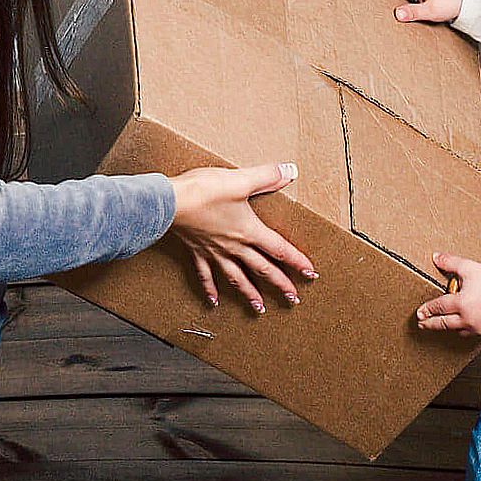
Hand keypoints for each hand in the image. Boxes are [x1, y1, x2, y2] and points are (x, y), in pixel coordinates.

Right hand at [168, 162, 316, 313]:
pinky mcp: (197, 251)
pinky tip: (213, 302)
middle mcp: (234, 246)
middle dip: (280, 284)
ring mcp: (215, 251)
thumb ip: (267, 176)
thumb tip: (291, 171)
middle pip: (262, 269)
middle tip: (293, 299)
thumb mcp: (240, 179)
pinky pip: (205, 275)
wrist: (170, 202)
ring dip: (250, 294)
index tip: (310, 274)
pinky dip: (210, 289)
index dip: (297, 261)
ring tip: (260, 308)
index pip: (279, 249)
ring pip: (237, 278)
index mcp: (248, 230)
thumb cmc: (204, 191)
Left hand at [417, 251, 480, 336]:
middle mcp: (468, 318)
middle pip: (443, 323)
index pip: (438, 308)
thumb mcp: (468, 268)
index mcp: (460, 303)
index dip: (427, 310)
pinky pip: (471, 333)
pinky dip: (464, 329)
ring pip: (457, 330)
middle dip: (430, 324)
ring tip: (440, 324)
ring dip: (447, 327)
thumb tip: (436, 257)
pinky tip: (460, 325)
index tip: (420, 313)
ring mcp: (478, 327)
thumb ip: (449, 262)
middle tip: (422, 323)